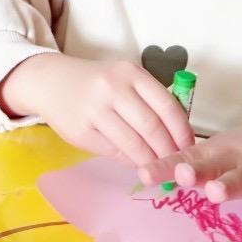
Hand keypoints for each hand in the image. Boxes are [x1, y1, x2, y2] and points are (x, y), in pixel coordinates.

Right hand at [0, 54, 193, 164]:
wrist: (51, 82)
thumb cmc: (96, 83)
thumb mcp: (124, 79)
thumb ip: (149, 100)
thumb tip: (178, 136)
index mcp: (131, 73)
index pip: (167, 105)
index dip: (182, 131)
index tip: (189, 147)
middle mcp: (113, 88)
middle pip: (152, 127)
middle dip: (169, 151)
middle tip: (177, 164)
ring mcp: (95, 110)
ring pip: (134, 144)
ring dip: (151, 161)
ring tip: (159, 168)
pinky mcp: (81, 131)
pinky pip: (114, 152)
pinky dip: (130, 161)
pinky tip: (137, 163)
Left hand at [138, 107, 241, 236]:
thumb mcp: (218, 154)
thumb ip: (191, 167)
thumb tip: (149, 176)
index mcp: (212, 153)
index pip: (183, 159)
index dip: (164, 167)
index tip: (143, 174)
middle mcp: (232, 160)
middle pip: (211, 165)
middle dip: (195, 171)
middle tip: (181, 176)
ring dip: (229, 185)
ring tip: (216, 194)